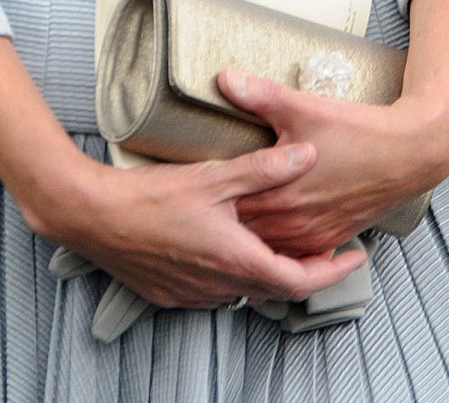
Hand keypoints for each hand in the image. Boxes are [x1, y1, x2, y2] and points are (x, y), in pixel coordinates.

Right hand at [47, 141, 361, 310]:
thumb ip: (264, 168)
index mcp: (236, 260)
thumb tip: (308, 154)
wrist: (94, 218)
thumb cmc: (151, 198)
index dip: (332, 270)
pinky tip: (229, 247)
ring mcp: (194, 294)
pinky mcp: (172, 294)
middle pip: (275, 287)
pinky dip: (234, 273)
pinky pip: (215, 290)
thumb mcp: (214, 176)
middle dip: (304, 269)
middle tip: (324, 248)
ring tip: (280, 242)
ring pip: (244, 289)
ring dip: (267, 270)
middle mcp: (219, 286)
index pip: (299, 279)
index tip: (354, 257)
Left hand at [217, 71, 448, 256]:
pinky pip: (298, 253)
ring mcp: (316, 234)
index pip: (232, 208)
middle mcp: (296, 223)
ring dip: (251, 239)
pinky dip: (280, 248)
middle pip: (247, 233)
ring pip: (271, 248)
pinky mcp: (333, 236)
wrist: (409, 154)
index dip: (212, 201)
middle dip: (227, 223)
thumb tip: (224, 79)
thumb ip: (259, 96)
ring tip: (228, 229)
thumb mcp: (303, 107)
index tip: (195, 192)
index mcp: (282, 196)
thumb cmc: (358, 133)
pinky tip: (270, 238)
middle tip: (204, 212)